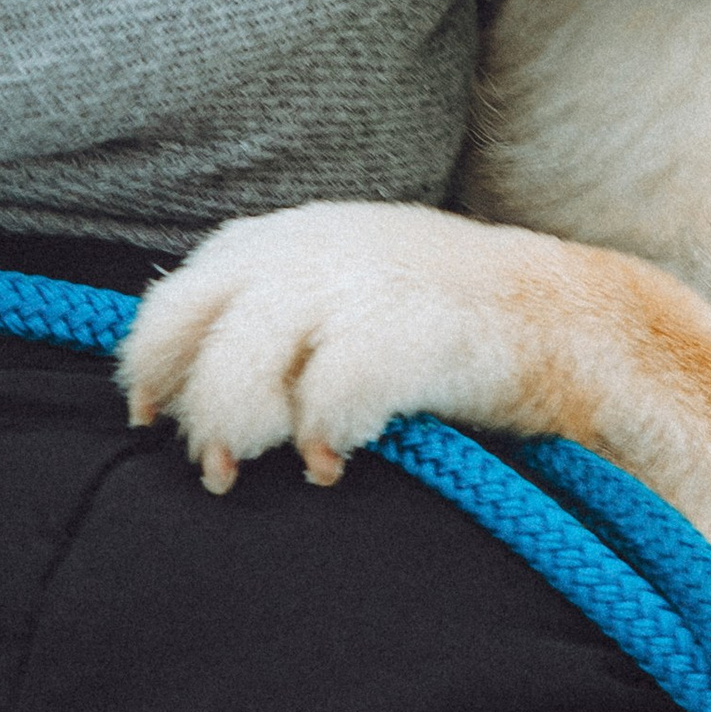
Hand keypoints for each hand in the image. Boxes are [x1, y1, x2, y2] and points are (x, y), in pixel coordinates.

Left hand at [117, 200, 554, 489]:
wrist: (560, 317)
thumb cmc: (434, 315)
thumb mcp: (335, 286)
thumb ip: (263, 313)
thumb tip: (180, 389)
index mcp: (274, 242)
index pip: (176, 302)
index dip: (152, 369)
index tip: (150, 423)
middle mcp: (298, 251)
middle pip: (188, 327)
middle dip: (187, 403)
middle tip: (212, 467)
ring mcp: (349, 286)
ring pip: (238, 369)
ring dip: (236, 429)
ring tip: (262, 469)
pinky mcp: (402, 330)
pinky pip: (327, 396)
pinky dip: (318, 436)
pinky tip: (333, 465)